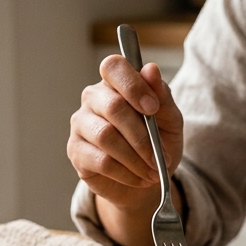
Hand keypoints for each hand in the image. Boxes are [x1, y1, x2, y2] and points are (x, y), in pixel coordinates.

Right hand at [67, 55, 183, 212]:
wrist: (148, 179)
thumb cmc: (158, 144)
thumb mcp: (170, 120)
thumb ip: (162, 96)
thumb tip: (151, 69)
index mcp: (116, 82)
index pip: (113, 66)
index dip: (133, 85)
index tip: (153, 108)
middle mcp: (94, 98)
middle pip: (113, 106)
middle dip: (142, 136)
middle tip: (159, 157)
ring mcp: (80, 123)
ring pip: (106, 136)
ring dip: (136, 158)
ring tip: (152, 172)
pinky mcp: (75, 150)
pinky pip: (101, 160)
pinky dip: (126, 172)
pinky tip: (138, 178)